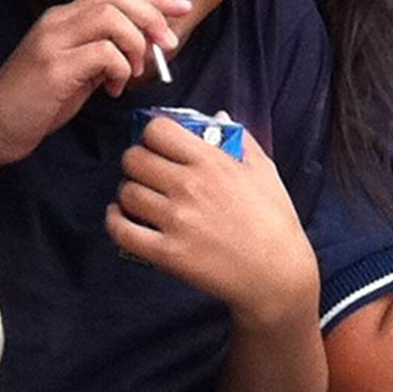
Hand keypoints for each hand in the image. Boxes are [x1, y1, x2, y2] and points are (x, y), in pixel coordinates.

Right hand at [0, 0, 189, 170]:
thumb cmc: (36, 103)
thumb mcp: (76, 70)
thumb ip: (104, 53)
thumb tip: (144, 46)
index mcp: (62, 18)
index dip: (153, 0)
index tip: (183, 10)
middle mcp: (56, 21)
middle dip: (152, 17)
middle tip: (166, 46)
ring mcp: (53, 42)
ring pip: (113, 19)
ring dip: (135, 46)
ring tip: (132, 73)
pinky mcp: (54, 68)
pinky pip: (104, 53)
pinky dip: (120, 69)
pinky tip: (112, 89)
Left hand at [108, 118, 317, 328]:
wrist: (277, 274)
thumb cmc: (275, 221)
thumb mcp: (264, 171)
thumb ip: (239, 139)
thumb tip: (216, 117)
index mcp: (212, 162)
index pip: (157, 130)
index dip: (152, 135)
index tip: (158, 145)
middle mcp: (189, 186)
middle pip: (134, 159)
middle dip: (136, 162)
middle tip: (145, 172)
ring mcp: (176, 221)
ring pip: (126, 192)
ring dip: (128, 192)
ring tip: (139, 197)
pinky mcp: (167, 253)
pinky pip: (121, 230)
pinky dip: (115, 221)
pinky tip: (122, 217)